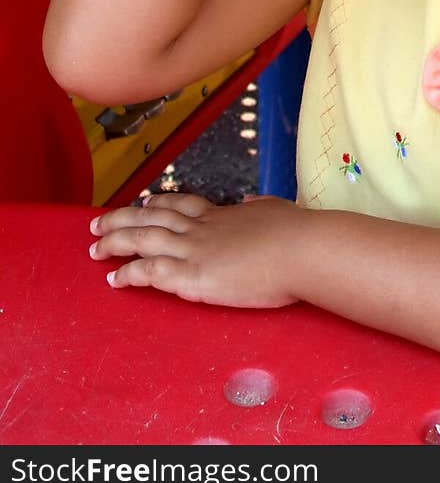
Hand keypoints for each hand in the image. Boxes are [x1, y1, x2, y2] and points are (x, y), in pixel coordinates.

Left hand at [89, 192, 302, 307]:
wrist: (301, 249)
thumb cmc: (296, 232)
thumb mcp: (274, 209)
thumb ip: (257, 208)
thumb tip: (250, 203)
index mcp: (222, 214)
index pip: (181, 205)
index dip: (158, 203)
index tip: (143, 203)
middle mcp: (202, 229)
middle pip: (152, 217)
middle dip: (122, 219)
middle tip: (98, 223)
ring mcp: (195, 250)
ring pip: (143, 239)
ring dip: (115, 242)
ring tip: (94, 248)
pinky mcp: (193, 276)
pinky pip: (150, 272)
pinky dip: (128, 274)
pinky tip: (114, 279)